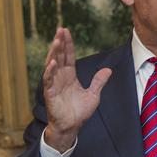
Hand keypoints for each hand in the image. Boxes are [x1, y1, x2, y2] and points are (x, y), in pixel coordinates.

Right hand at [42, 28, 111, 151]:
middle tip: (60, 29)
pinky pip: (48, 80)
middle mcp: (61, 77)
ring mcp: (54, 84)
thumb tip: (108, 70)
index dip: (68, 44)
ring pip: (52, 64)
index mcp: (70, 75)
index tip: (66, 30)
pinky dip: (49, 71)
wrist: (71, 127)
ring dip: (54, 53)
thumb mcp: (93, 95)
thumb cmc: (79, 112)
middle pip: (60, 56)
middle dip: (60, 43)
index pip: (68, 55)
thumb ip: (99, 82)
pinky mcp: (50, 93)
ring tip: (56, 41)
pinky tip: (52, 62)